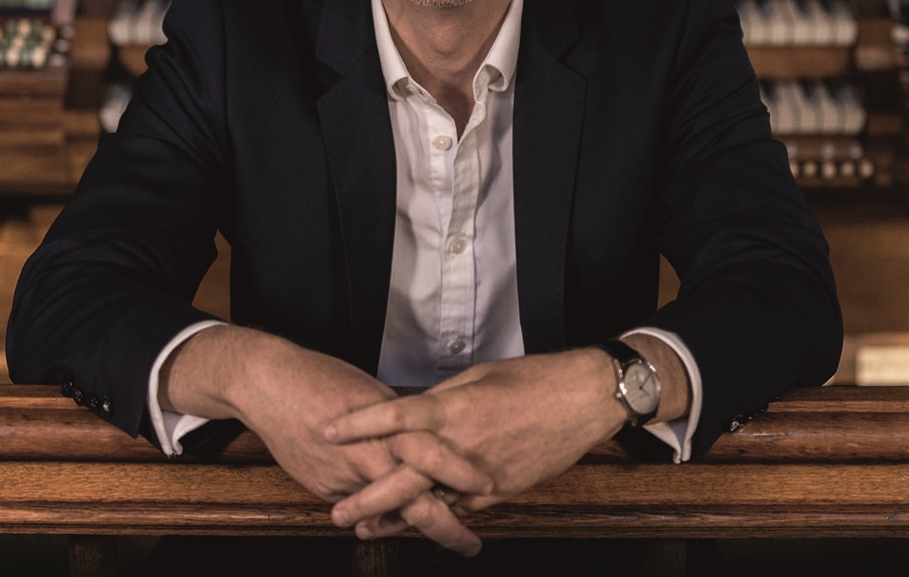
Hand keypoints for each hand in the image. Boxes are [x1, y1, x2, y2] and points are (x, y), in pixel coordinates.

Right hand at [159, 325, 490, 553]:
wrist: (270, 385)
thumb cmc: (323, 379)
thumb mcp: (373, 394)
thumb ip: (400, 421)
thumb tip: (425, 438)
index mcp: (388, 422)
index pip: (434, 454)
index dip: (462, 474)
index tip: (488, 487)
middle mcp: (369, 452)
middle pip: (415, 499)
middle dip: (446, 527)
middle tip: (470, 545)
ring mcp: (345, 475)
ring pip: (388, 512)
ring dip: (413, 529)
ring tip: (439, 542)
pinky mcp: (326, 487)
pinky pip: (360, 509)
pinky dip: (379, 518)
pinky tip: (392, 526)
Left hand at [323, 347, 626, 540]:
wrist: (581, 399)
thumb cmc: (531, 379)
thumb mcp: (478, 377)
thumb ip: (442, 400)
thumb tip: (411, 411)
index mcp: (454, 408)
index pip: (395, 416)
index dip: (358, 425)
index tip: (327, 431)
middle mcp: (463, 445)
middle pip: (405, 478)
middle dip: (368, 498)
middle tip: (336, 513)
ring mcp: (482, 474)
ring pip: (431, 503)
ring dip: (397, 519)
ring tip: (366, 529)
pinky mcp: (501, 491)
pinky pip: (461, 508)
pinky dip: (436, 517)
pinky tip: (415, 526)